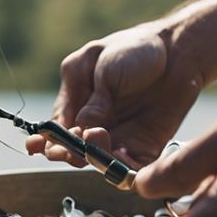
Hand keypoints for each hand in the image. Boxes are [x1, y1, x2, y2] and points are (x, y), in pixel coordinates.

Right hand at [25, 21, 201, 166]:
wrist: (179, 50)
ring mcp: (118, 137)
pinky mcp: (144, 146)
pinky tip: (120, 157)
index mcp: (76, 102)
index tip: (37, 144)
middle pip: (73, 149)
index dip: (45, 140)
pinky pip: (130, 167)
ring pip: (99, 161)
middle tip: (72, 147)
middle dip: (67, 152)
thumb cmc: (134, 49)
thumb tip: (83, 127)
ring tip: (98, 140)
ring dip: (95, 158)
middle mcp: (94, 124)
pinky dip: (123, 168)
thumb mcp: (102, 64)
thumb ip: (93, 97)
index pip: (56, 128)